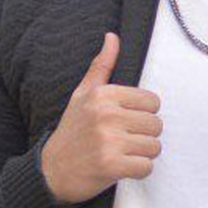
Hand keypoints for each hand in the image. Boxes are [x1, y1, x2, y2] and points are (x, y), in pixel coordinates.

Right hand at [40, 32, 162, 203]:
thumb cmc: (72, 131)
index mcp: (103, 95)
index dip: (143, 114)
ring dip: (142, 154)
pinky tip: (122, 168)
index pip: (152, 101)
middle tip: (123, 141)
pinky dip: (138, 170)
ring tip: (122, 153)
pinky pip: (146, 167)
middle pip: (156, 125)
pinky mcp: (111, 165)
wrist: (51, 170)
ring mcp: (109, 141)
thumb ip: (101, 66)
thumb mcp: (82, 95)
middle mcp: (106, 115)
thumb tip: (112, 37)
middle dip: (144, 136)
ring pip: (154, 146)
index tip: (126, 122)